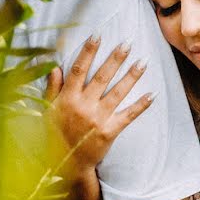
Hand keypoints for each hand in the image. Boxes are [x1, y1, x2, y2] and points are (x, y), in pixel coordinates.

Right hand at [45, 36, 152, 170]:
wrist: (66, 165)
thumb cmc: (55, 135)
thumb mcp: (48, 111)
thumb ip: (52, 89)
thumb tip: (55, 66)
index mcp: (67, 99)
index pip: (79, 69)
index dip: (88, 51)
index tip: (97, 35)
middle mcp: (83, 106)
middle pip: (102, 77)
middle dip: (116, 58)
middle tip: (128, 43)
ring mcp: (98, 119)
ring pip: (118, 92)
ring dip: (132, 76)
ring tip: (143, 62)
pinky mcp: (110, 131)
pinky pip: (128, 115)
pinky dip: (140, 105)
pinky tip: (152, 94)